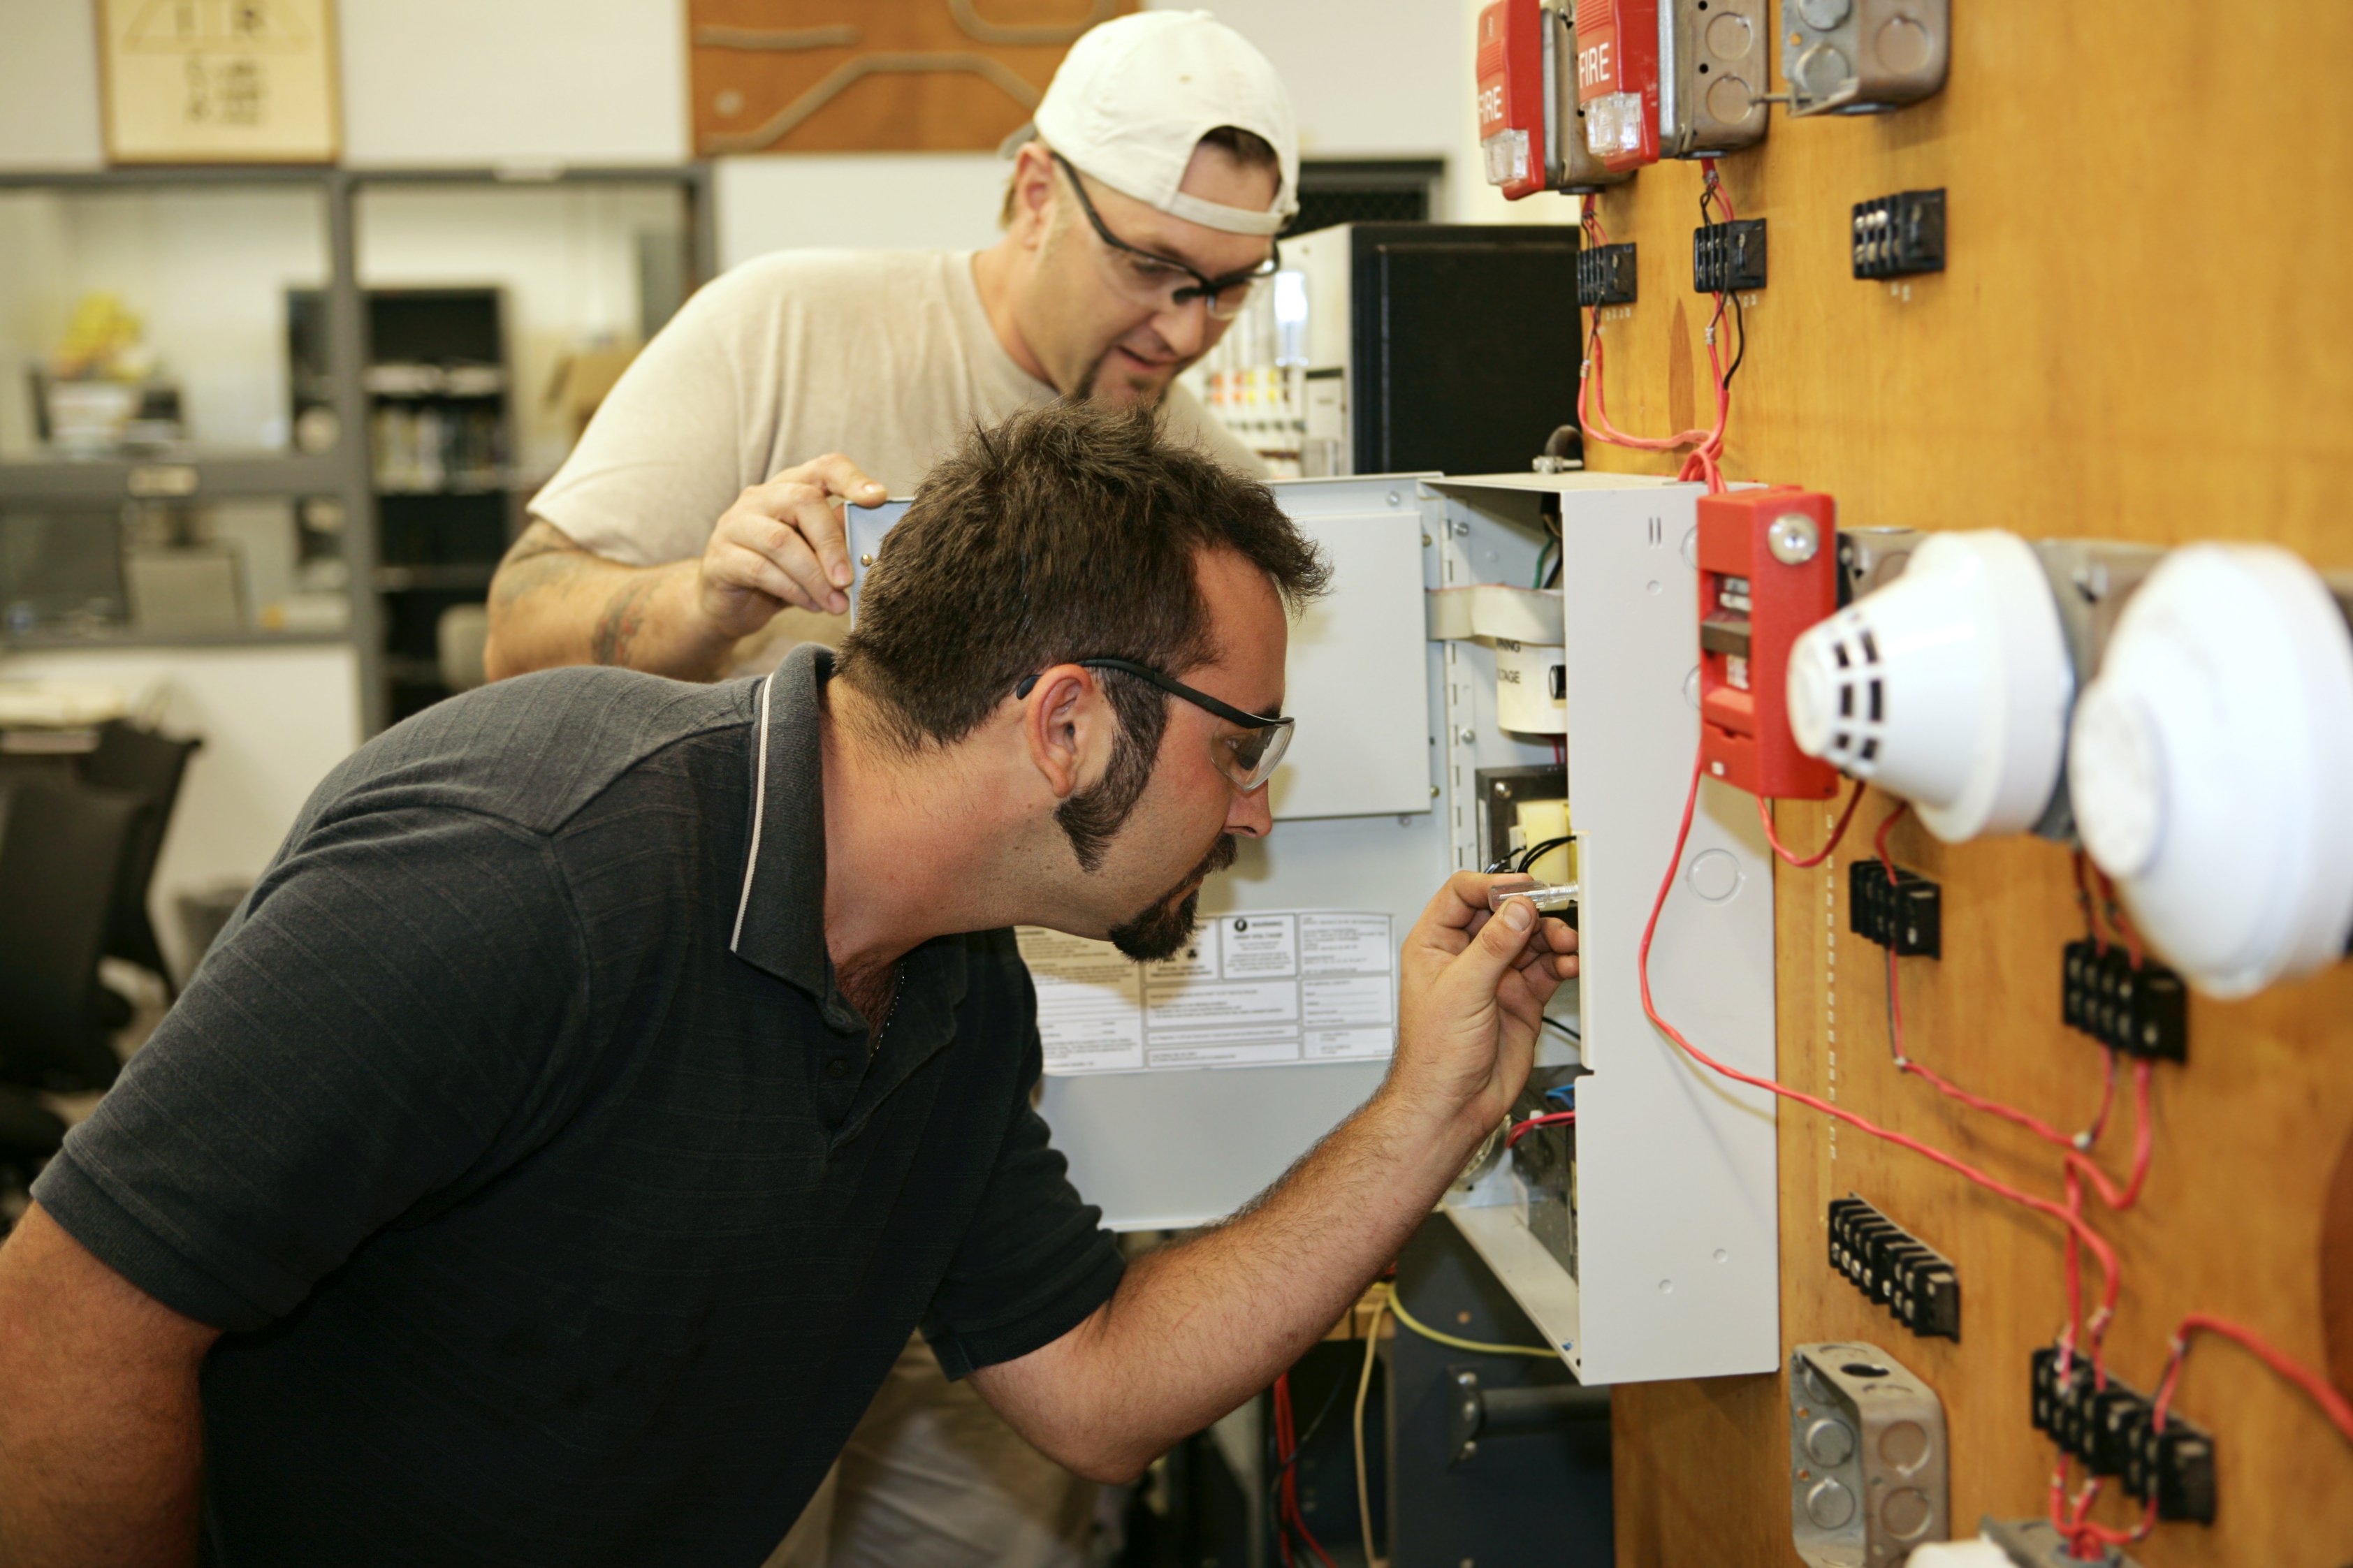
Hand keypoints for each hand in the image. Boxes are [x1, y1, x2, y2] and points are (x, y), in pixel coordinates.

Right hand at [695, 454, 887, 634]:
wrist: (732, 606)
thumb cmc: (782, 574)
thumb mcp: (816, 554)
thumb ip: (839, 538)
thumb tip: (874, 537)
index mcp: (790, 488)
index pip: (825, 467)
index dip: (852, 479)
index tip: (877, 499)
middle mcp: (760, 498)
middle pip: (802, 501)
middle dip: (831, 543)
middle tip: (848, 580)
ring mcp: (735, 525)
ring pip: (780, 541)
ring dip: (814, 576)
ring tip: (835, 603)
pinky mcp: (720, 559)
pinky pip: (760, 570)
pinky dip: (793, 590)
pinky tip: (811, 604)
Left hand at [1389, 873, 1579, 1138]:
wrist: (1454, 1105)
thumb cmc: (1434, 1056)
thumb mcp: (1461, 991)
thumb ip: (1493, 947)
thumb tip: (1516, 909)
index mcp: (1435, 944)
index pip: (1462, 894)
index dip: (1492, 886)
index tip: (1522, 888)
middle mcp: (1466, 956)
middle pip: (1503, 914)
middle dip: (1531, 911)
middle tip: (1553, 914)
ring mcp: (1495, 976)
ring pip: (1529, 939)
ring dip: (1551, 937)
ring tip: (1567, 943)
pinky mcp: (1521, 997)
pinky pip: (1546, 967)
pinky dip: (1562, 962)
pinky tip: (1570, 963)